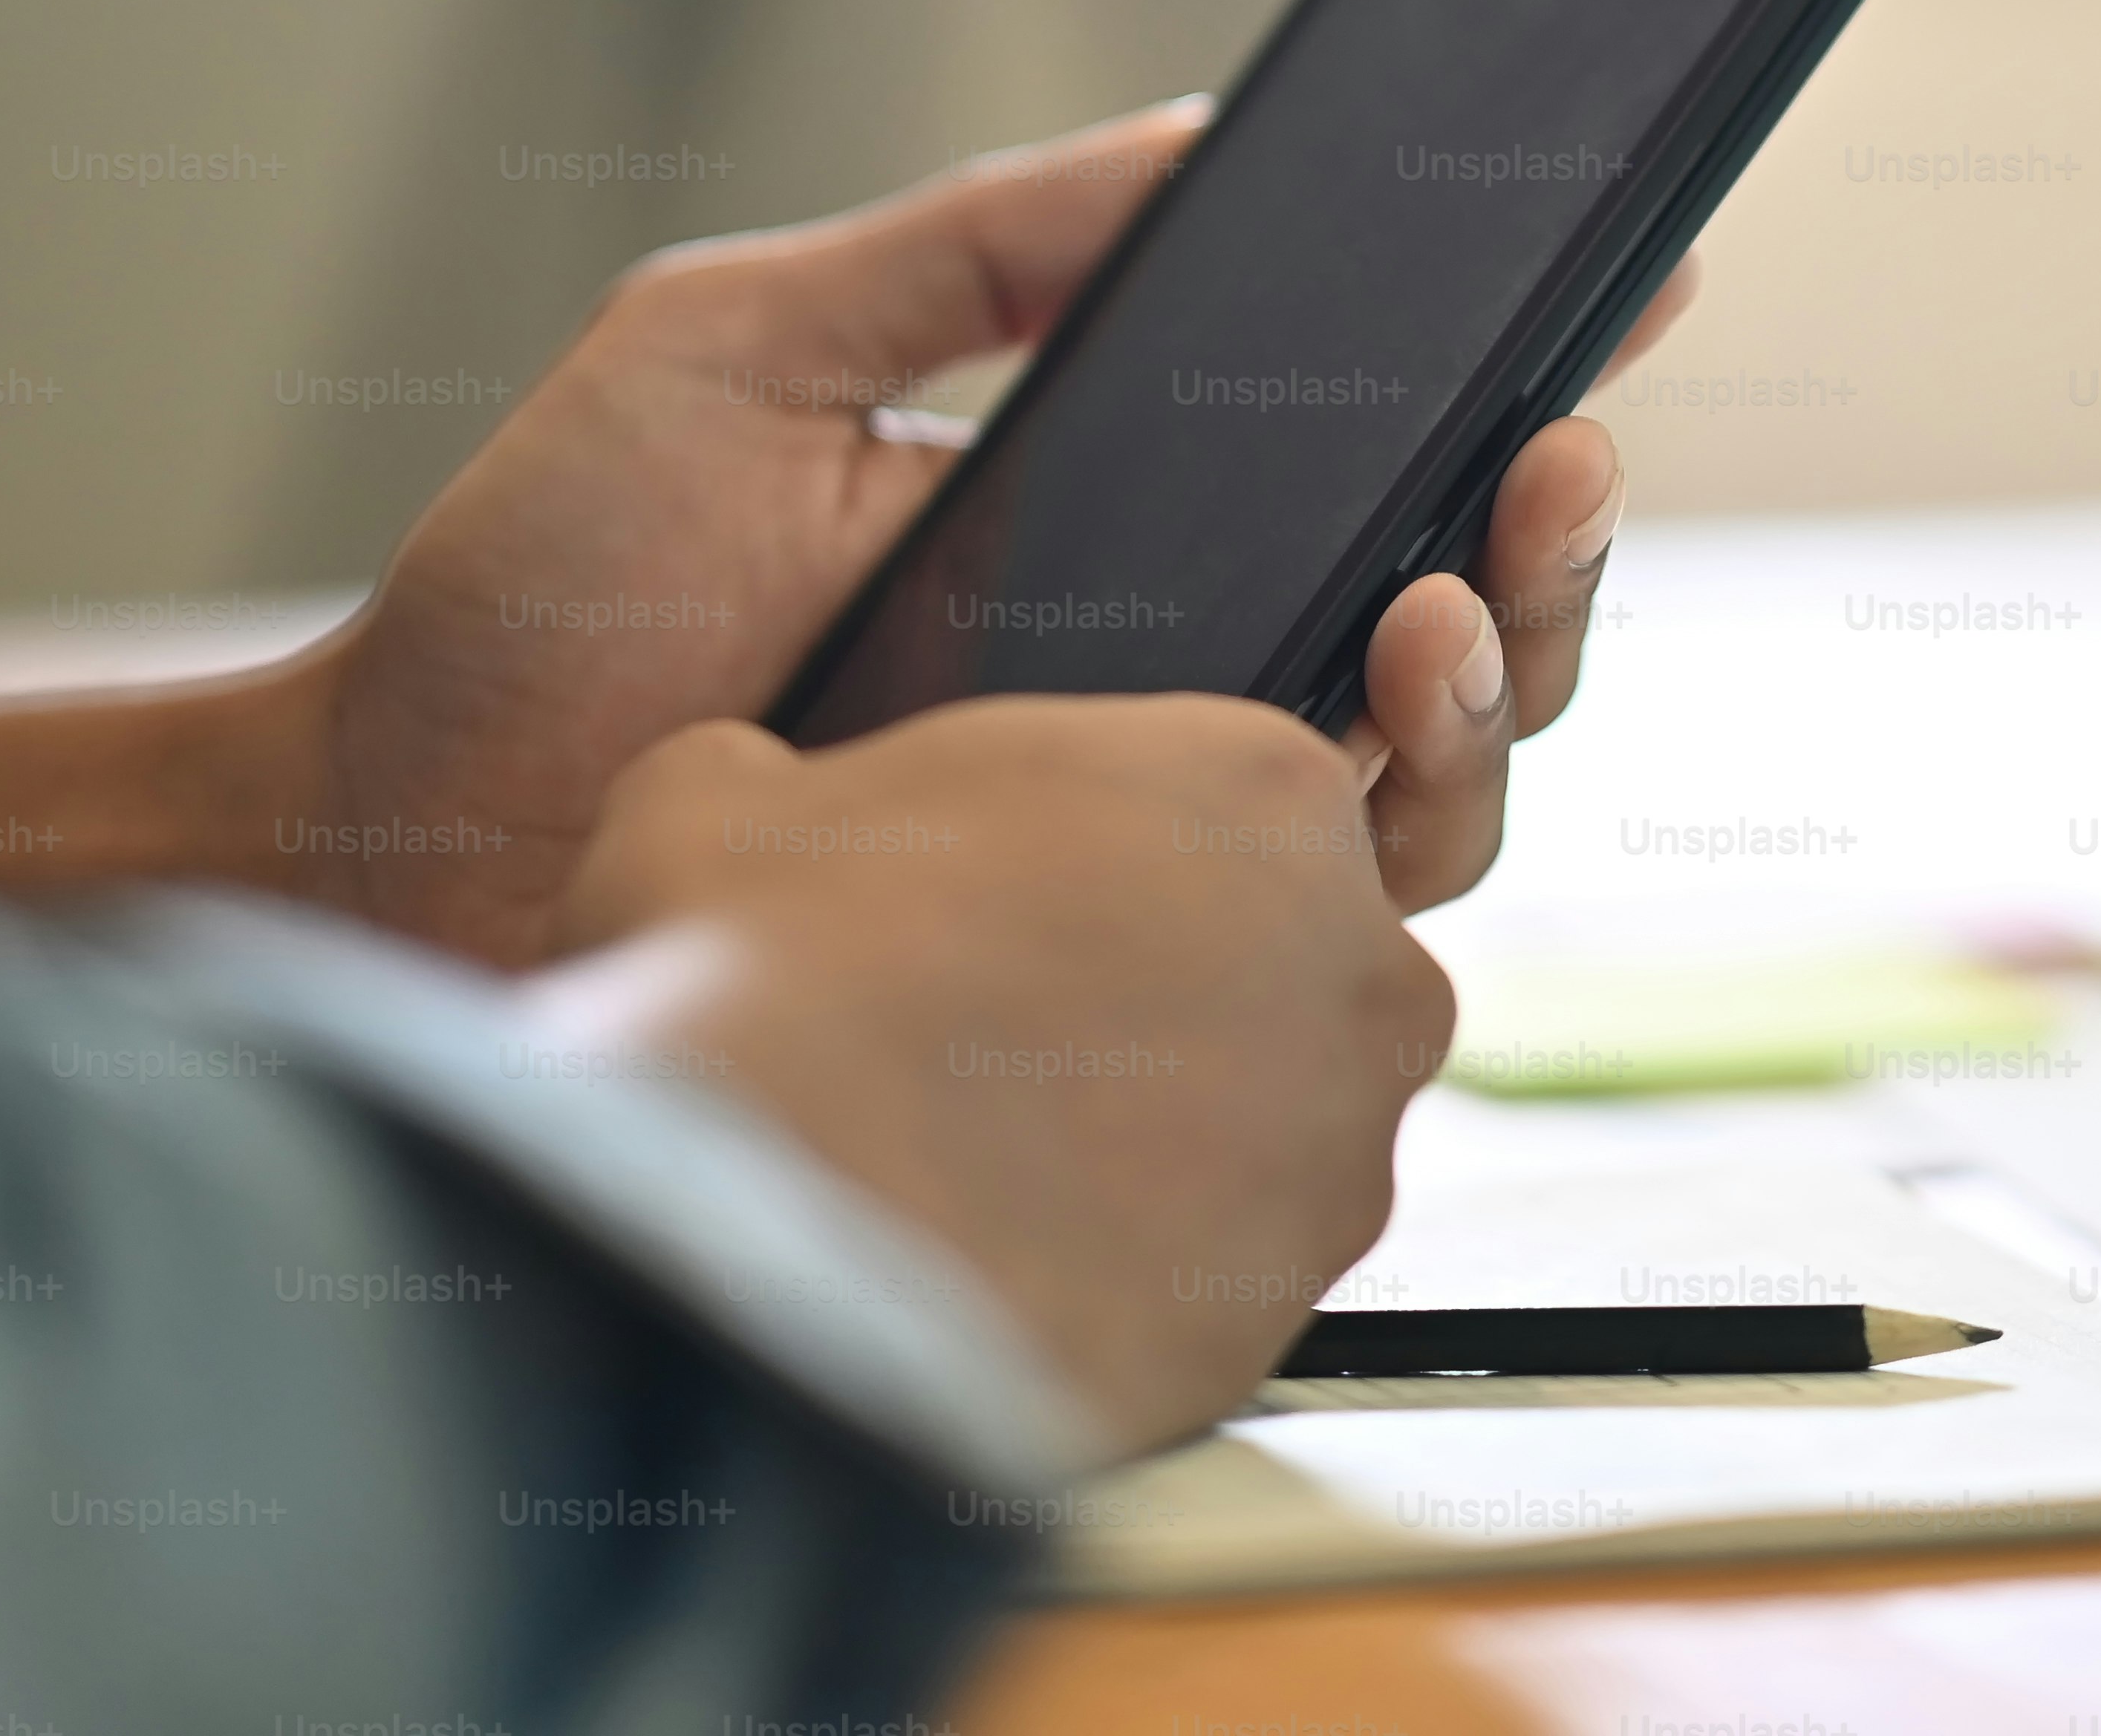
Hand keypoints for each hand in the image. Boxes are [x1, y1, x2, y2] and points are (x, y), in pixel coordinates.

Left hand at [0, 99, 1686, 957]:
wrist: (388, 829)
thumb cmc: (541, 596)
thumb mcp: (747, 343)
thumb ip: (974, 243)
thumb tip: (1200, 130)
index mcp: (1118, 534)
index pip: (1367, 464)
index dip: (1515, 387)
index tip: (1628, 279)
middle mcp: (1160, 697)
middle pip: (1458, 638)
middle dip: (1553, 544)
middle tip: (1556, 452)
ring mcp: (1137, 847)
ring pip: (1437, 794)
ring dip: (1501, 681)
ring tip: (1444, 597)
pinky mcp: (1097, 980)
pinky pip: (1314, 935)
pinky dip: (1388, 834)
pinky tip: (1359, 745)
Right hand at [537, 695, 1448, 1456]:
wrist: (748, 1215)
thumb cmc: (765, 969)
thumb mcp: (743, 789)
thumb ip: (823, 782)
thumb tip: (768, 810)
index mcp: (1263, 787)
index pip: (1245, 811)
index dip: (1126, 865)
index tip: (1040, 910)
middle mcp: (1358, 967)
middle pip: (1289, 976)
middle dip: (1177, 1009)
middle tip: (1018, 1041)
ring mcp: (1336, 1158)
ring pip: (1271, 1144)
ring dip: (1163, 1154)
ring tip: (996, 1166)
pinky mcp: (1277, 1318)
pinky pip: (1216, 1286)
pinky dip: (1132, 1283)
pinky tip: (1005, 1265)